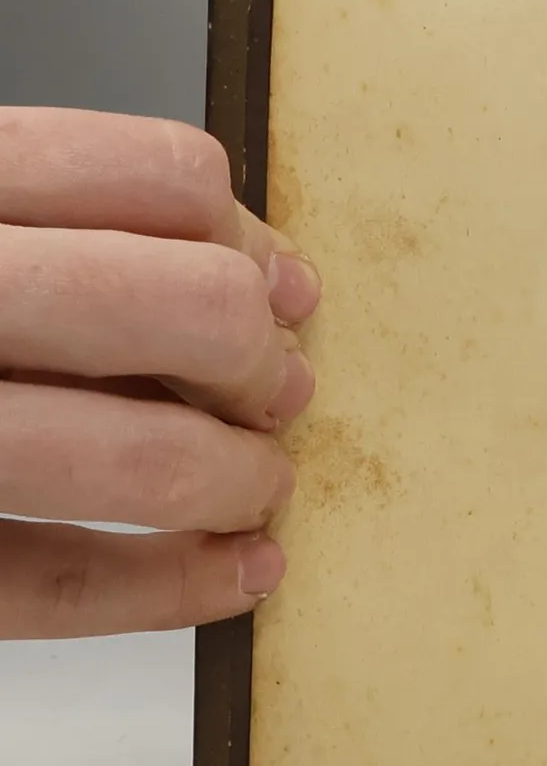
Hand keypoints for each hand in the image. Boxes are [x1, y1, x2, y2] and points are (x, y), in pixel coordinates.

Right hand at [0, 109, 318, 638]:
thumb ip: (67, 223)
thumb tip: (266, 278)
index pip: (161, 178)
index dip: (247, 241)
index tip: (278, 290)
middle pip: (183, 308)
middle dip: (258, 363)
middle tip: (271, 394)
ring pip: (134, 459)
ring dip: (238, 480)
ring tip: (257, 486)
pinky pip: (49, 584)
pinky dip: (170, 588)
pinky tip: (231, 576)